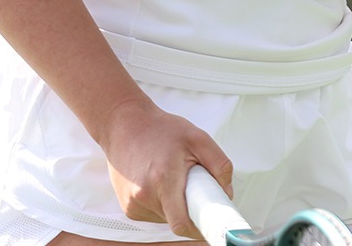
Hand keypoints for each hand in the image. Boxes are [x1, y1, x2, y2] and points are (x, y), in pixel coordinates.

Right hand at [101, 98, 233, 239]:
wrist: (124, 125)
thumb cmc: (160, 130)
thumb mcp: (197, 138)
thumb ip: (219, 165)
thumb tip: (227, 192)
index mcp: (163, 180)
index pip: (182, 224)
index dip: (199, 228)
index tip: (211, 224)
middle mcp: (144, 196)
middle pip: (177, 220)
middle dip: (190, 208)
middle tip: (193, 186)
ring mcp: (133, 204)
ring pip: (167, 219)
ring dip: (176, 206)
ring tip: (172, 178)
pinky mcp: (128, 208)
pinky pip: (154, 214)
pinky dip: (163, 204)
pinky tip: (159, 182)